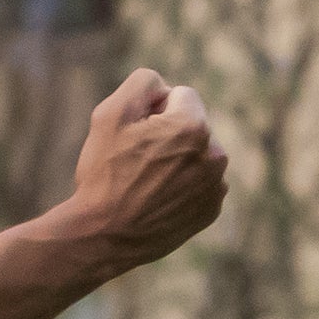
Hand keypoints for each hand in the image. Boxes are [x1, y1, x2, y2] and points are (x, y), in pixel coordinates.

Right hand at [56, 69, 229, 269]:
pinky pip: (200, 184)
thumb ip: (143, 82)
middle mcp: (214, 154)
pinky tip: (156, 200)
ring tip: (145, 183)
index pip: (180, 95)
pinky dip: (182, 187)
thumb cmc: (104, 175)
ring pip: (196, 155)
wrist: (103, 236)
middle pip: (191, 126)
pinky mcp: (211, 210)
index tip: (134, 135)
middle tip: (136, 161)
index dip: (152, 111)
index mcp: (194, 126)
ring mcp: (215, 186)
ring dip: (177, 160)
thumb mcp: (110, 114)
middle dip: (169, 135)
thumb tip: (164, 88)